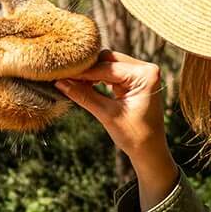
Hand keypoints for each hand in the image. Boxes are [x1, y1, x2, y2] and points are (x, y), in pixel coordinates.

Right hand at [56, 50, 177, 206]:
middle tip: (65, 77)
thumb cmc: (135, 136)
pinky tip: (84, 85)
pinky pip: (112, 72)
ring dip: (91, 74)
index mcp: (145, 75)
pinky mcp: (134, 80)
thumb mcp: (107, 115)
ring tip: (72, 82)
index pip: (107, 67)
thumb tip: (60, 82)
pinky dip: (98, 79)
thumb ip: (84, 95)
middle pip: (108, 59)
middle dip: (87, 69)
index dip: (83, 72)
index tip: (62, 74)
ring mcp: (141, 74)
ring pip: (108, 64)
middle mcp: (146, 69)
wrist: (150, 151)